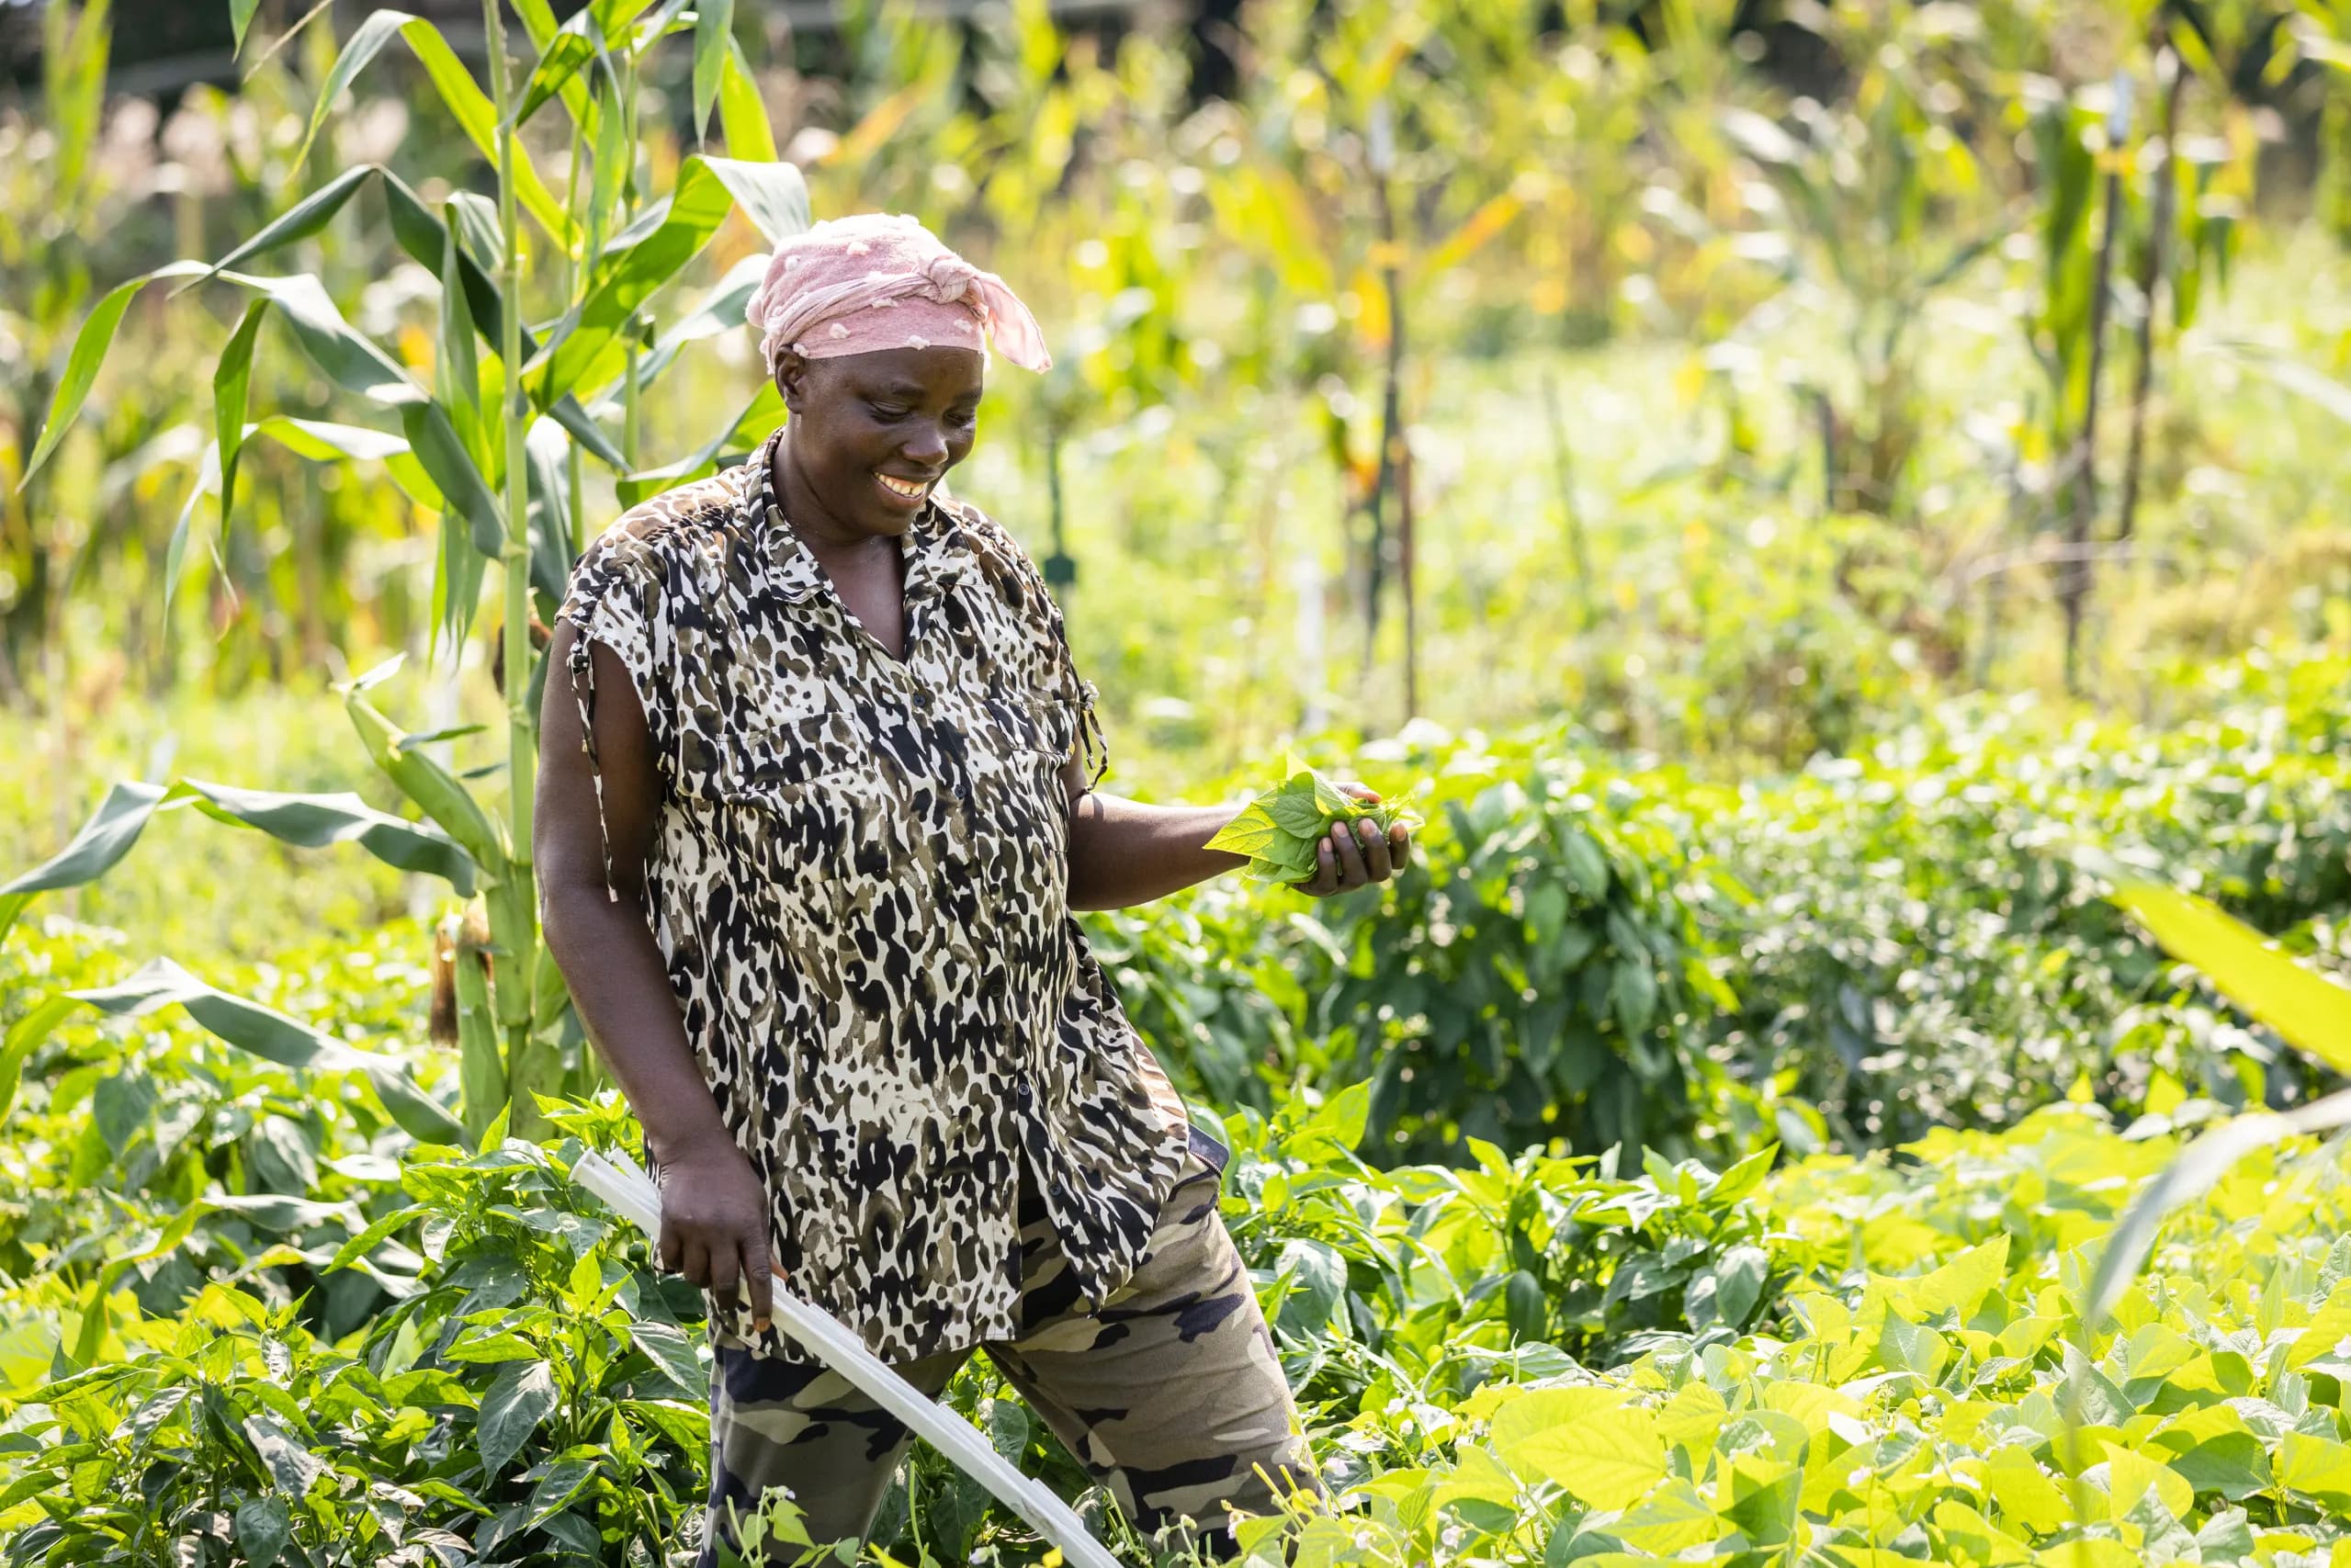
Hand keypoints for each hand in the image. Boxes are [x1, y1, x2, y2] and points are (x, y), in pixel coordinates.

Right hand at [654, 1137, 776, 1331]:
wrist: (696, 1150)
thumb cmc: (734, 1178)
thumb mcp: (758, 1205)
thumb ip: (765, 1243)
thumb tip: (780, 1277)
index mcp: (750, 1226)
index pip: (759, 1274)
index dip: (762, 1303)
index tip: (763, 1325)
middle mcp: (722, 1231)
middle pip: (724, 1284)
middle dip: (728, 1300)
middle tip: (729, 1300)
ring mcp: (694, 1229)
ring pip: (695, 1277)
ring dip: (701, 1280)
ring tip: (706, 1264)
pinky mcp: (670, 1225)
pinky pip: (670, 1263)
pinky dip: (677, 1265)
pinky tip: (685, 1254)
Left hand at [1298, 784, 1412, 897]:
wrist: (1282, 826)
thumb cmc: (1318, 809)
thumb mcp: (1336, 795)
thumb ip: (1356, 793)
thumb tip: (1375, 798)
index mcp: (1372, 853)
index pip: (1397, 859)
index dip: (1401, 845)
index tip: (1397, 825)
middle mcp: (1363, 872)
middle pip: (1382, 871)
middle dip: (1376, 846)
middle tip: (1364, 822)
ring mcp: (1343, 883)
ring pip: (1357, 877)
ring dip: (1349, 850)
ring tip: (1336, 826)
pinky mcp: (1320, 888)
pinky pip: (1329, 882)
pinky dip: (1328, 862)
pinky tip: (1322, 843)